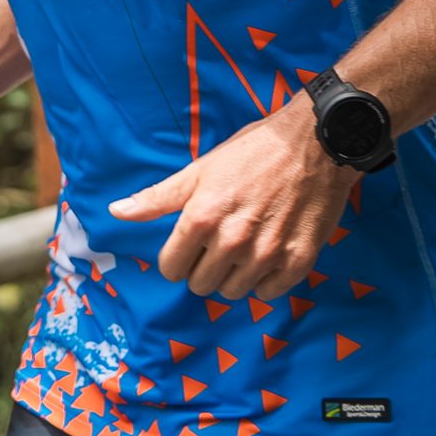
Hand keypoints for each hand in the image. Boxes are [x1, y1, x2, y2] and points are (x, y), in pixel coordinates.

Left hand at [109, 101, 351, 300]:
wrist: (317, 143)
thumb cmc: (255, 152)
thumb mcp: (201, 169)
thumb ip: (158, 197)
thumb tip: (117, 212)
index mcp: (202, 217)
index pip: (171, 269)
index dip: (178, 257)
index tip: (192, 243)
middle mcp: (232, 241)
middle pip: (200, 285)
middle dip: (205, 267)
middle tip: (222, 241)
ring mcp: (267, 254)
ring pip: (233, 292)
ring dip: (235, 274)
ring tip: (247, 244)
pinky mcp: (298, 261)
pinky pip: (268, 293)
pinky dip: (266, 279)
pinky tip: (270, 252)